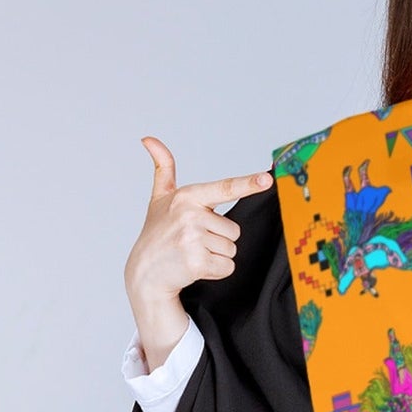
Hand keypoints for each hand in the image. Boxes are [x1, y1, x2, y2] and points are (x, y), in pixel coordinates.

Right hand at [124, 136, 272, 313]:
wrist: (144, 273)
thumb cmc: (157, 234)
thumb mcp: (159, 199)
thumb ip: (162, 169)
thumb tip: (148, 139)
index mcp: (187, 197)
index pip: (224, 189)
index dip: (248, 183)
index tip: (267, 179)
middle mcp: (190, 215)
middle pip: (234, 230)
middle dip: (219, 239)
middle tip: (194, 242)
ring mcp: (193, 238)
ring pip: (231, 249)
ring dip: (216, 256)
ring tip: (192, 253)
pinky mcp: (197, 261)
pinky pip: (227, 267)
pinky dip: (215, 271)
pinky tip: (195, 267)